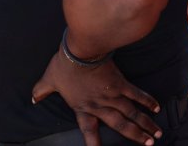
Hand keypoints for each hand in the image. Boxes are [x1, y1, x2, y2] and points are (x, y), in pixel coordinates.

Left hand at [32, 51, 160, 145]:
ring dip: (144, 124)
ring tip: (156, 133)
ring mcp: (112, 95)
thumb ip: (41, 91)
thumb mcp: (49, 80)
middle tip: (149, 144)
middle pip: (120, 125)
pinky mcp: (120, 83)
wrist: (80, 51)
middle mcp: (99, 106)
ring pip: (131, 114)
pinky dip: (146, 101)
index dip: (95, 144)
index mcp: (82, 108)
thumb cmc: (64, 65)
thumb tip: (32, 99)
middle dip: (135, 136)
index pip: (89, 131)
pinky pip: (136, 94)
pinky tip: (156, 107)